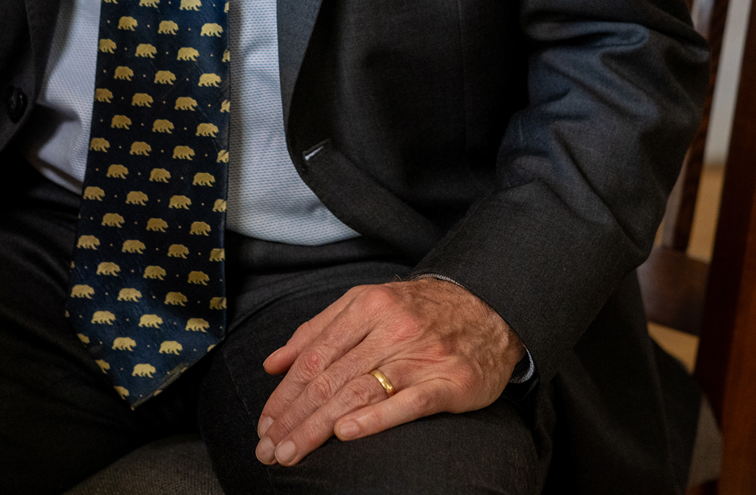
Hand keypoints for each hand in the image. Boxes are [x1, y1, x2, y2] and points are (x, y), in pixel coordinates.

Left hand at [254, 277, 523, 466]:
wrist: (490, 308)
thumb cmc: (420, 310)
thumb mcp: (366, 303)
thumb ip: (318, 330)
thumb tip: (273, 363)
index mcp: (366, 306)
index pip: (313, 357)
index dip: (284, 395)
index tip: (265, 425)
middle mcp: (391, 329)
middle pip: (330, 379)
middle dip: (294, 418)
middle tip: (269, 450)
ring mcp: (420, 356)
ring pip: (358, 393)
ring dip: (319, 427)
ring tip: (293, 451)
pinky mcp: (448, 381)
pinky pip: (407, 402)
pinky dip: (374, 418)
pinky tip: (346, 433)